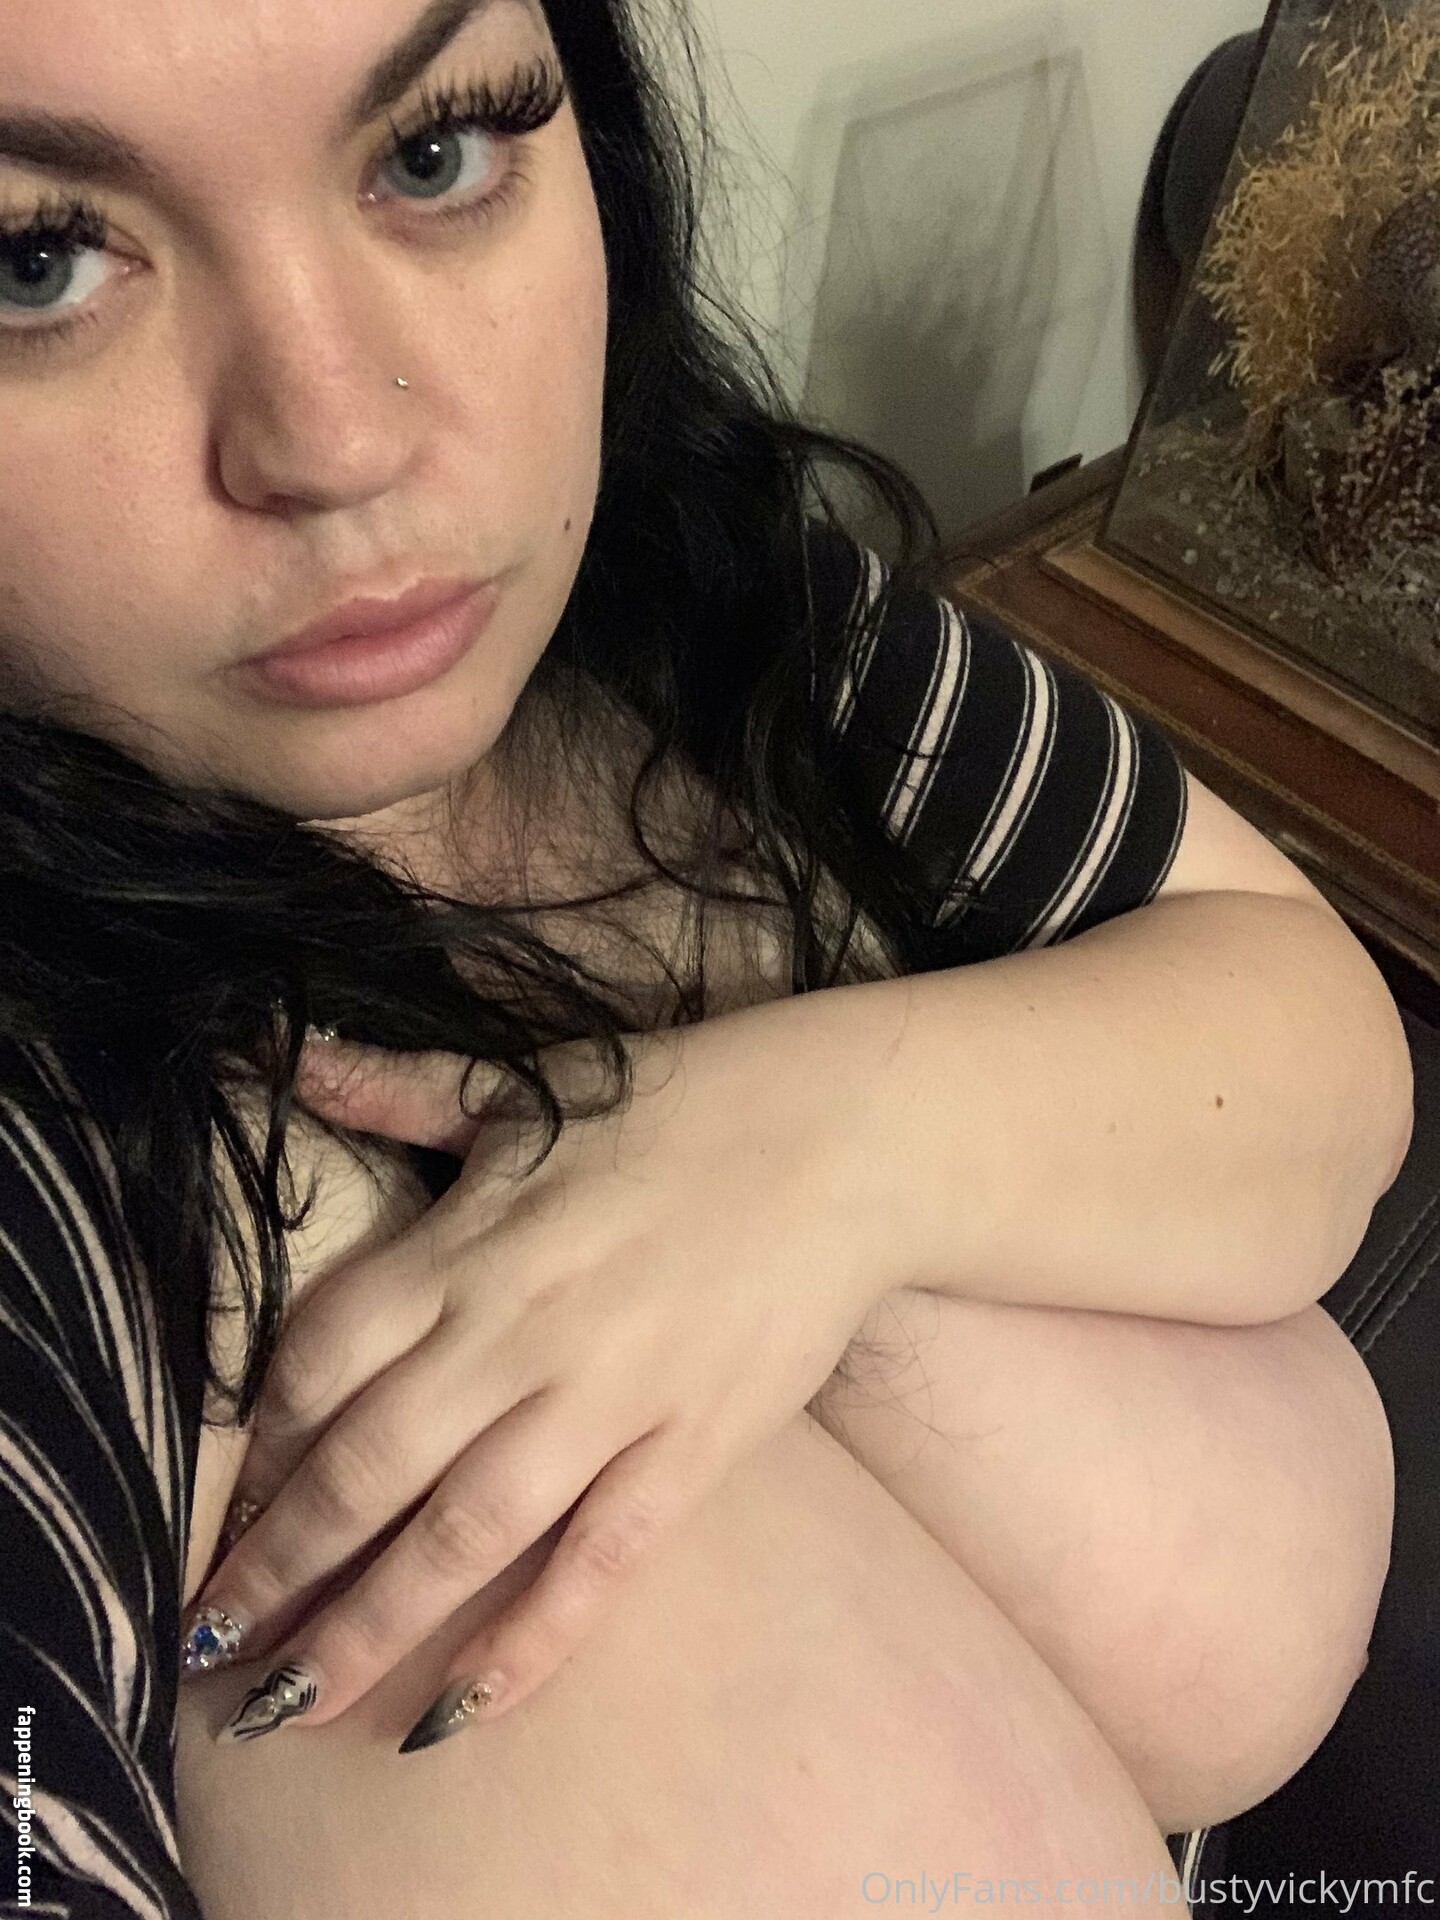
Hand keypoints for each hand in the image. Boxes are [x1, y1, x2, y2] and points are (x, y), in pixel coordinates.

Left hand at [183, 999, 904, 1751]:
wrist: (845, 1136)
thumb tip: (287, 1056)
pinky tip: (460, 1710)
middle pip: (367, 1465)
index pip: (323, 1359)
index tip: (221, 1504)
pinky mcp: (692, 1448)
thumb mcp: (526, 1084)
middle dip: (278, 1566)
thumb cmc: (678, 1101)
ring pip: (463, 1534)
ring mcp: (608, 1397)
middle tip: (207, 1648)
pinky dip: (530, 1640)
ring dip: (369, 1626)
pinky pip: (598, 1563)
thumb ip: (400, 1089)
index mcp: (467, 1241)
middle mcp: (518, 1329)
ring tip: (287, 1706)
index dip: (259, 1440)